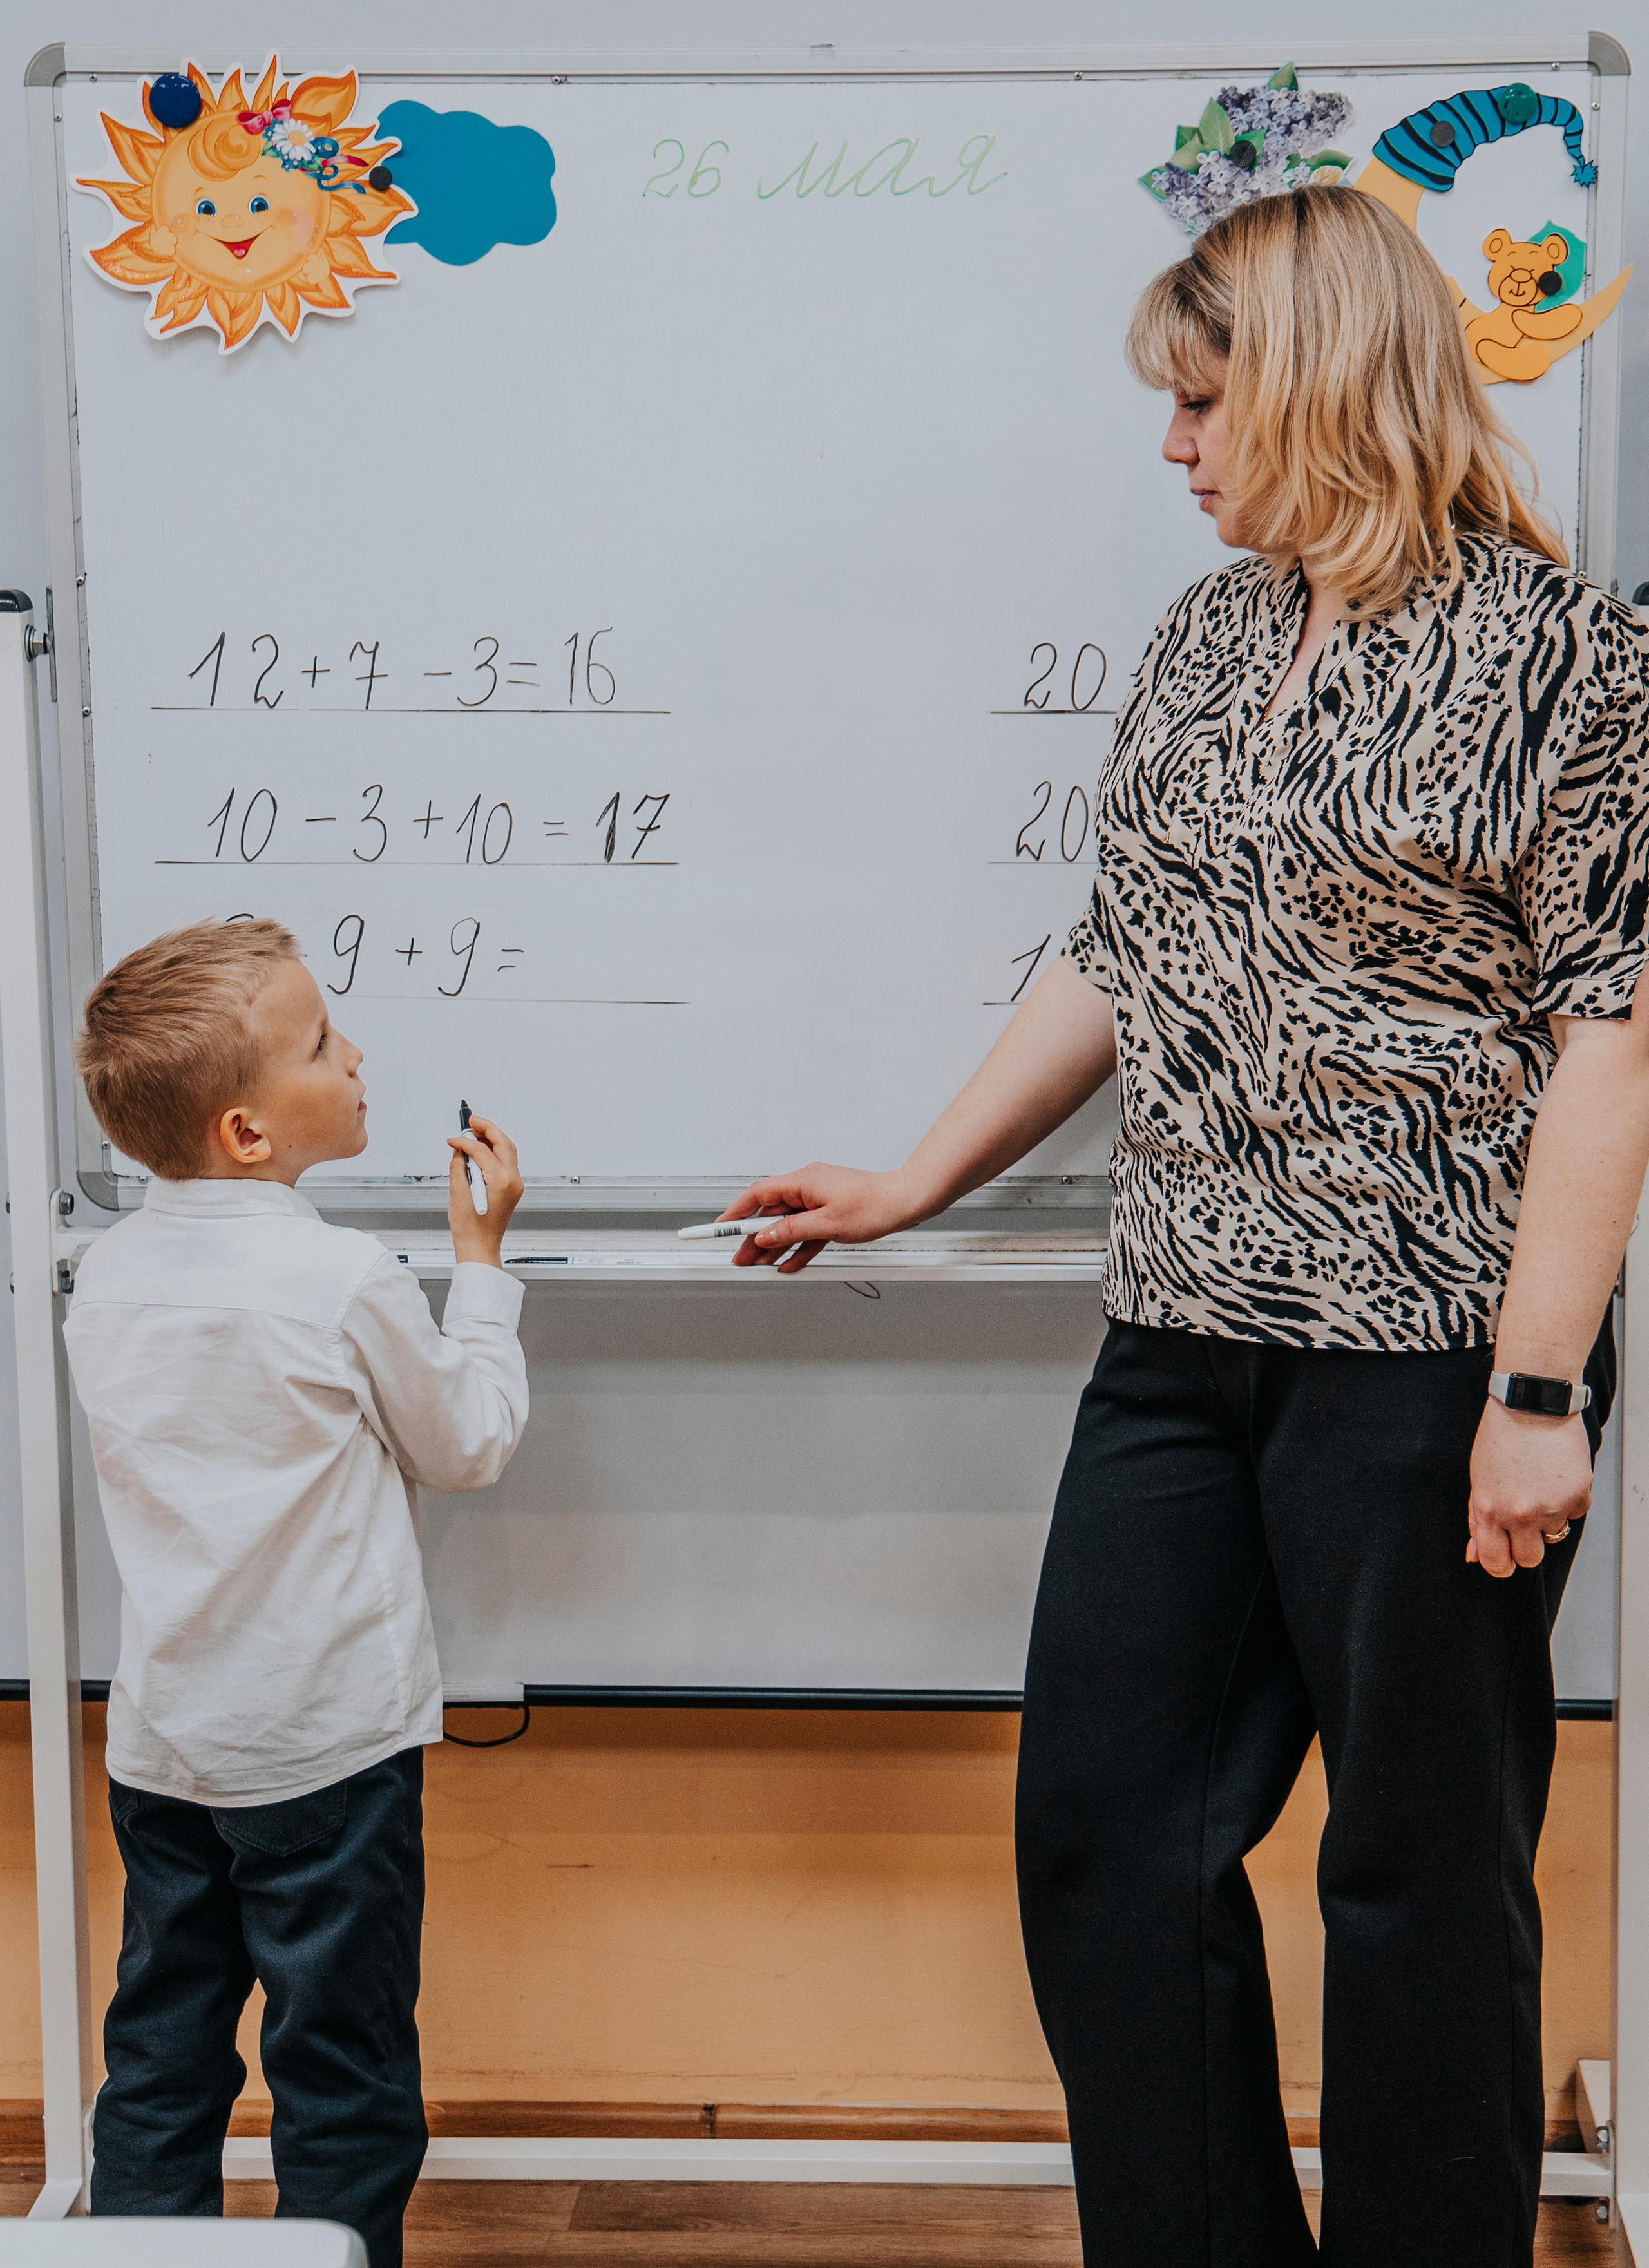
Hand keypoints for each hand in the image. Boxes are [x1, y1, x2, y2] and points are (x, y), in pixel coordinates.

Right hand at [446, 1114, 523, 1265]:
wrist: (480, 1247)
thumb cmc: (470, 1228)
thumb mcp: (457, 1193)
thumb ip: (458, 1166)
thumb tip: (459, 1149)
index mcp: (501, 1181)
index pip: (482, 1150)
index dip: (465, 1141)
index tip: (453, 1139)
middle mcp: (513, 1180)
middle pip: (503, 1143)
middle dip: (487, 1128)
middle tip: (472, 1119)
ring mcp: (515, 1184)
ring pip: (508, 1150)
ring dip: (492, 1137)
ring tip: (475, 1130)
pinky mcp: (513, 1188)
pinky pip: (507, 1162)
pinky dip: (495, 1151)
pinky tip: (482, 1148)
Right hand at [719, 1163, 918, 1274]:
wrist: (906, 1202)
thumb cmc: (875, 1205)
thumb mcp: (827, 1224)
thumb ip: (791, 1231)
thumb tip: (766, 1236)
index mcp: (803, 1181)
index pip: (758, 1195)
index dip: (736, 1212)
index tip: (719, 1227)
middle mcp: (808, 1186)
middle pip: (771, 1213)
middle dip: (754, 1237)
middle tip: (740, 1258)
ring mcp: (820, 1199)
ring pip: (788, 1224)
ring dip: (775, 1245)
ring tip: (760, 1265)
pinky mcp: (831, 1211)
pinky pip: (807, 1230)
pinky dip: (797, 1246)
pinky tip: (788, 1263)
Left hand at [1466, 1397, 1591, 1576]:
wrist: (1531, 1404)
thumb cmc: (1501, 1436)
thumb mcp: (1478, 1479)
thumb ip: (1477, 1520)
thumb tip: (1474, 1555)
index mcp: (1489, 1511)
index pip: (1495, 1562)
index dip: (1501, 1564)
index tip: (1505, 1558)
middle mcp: (1519, 1514)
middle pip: (1530, 1559)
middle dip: (1528, 1545)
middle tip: (1525, 1521)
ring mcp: (1551, 1507)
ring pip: (1554, 1534)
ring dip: (1549, 1517)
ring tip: (1540, 1486)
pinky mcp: (1577, 1495)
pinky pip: (1576, 1513)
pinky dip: (1569, 1500)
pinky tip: (1557, 1476)